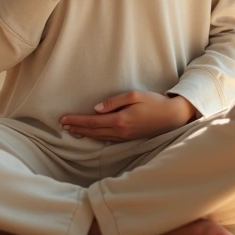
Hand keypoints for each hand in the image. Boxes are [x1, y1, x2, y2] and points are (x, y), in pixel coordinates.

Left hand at [60, 91, 195, 141]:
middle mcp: (120, 131)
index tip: (64, 119)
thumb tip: (95, 109)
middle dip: (77, 128)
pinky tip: (91, 134)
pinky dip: (96, 136)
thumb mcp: (134, 96)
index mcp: (120, 120)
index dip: (77, 121)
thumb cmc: (154, 102)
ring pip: (99, 137)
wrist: (171, 116)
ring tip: (72, 130)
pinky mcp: (128, 137)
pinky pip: (107, 138)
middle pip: (93, 131)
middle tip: (62, 125)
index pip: (92, 122)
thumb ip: (114, 102)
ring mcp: (125, 137)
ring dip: (84, 133)